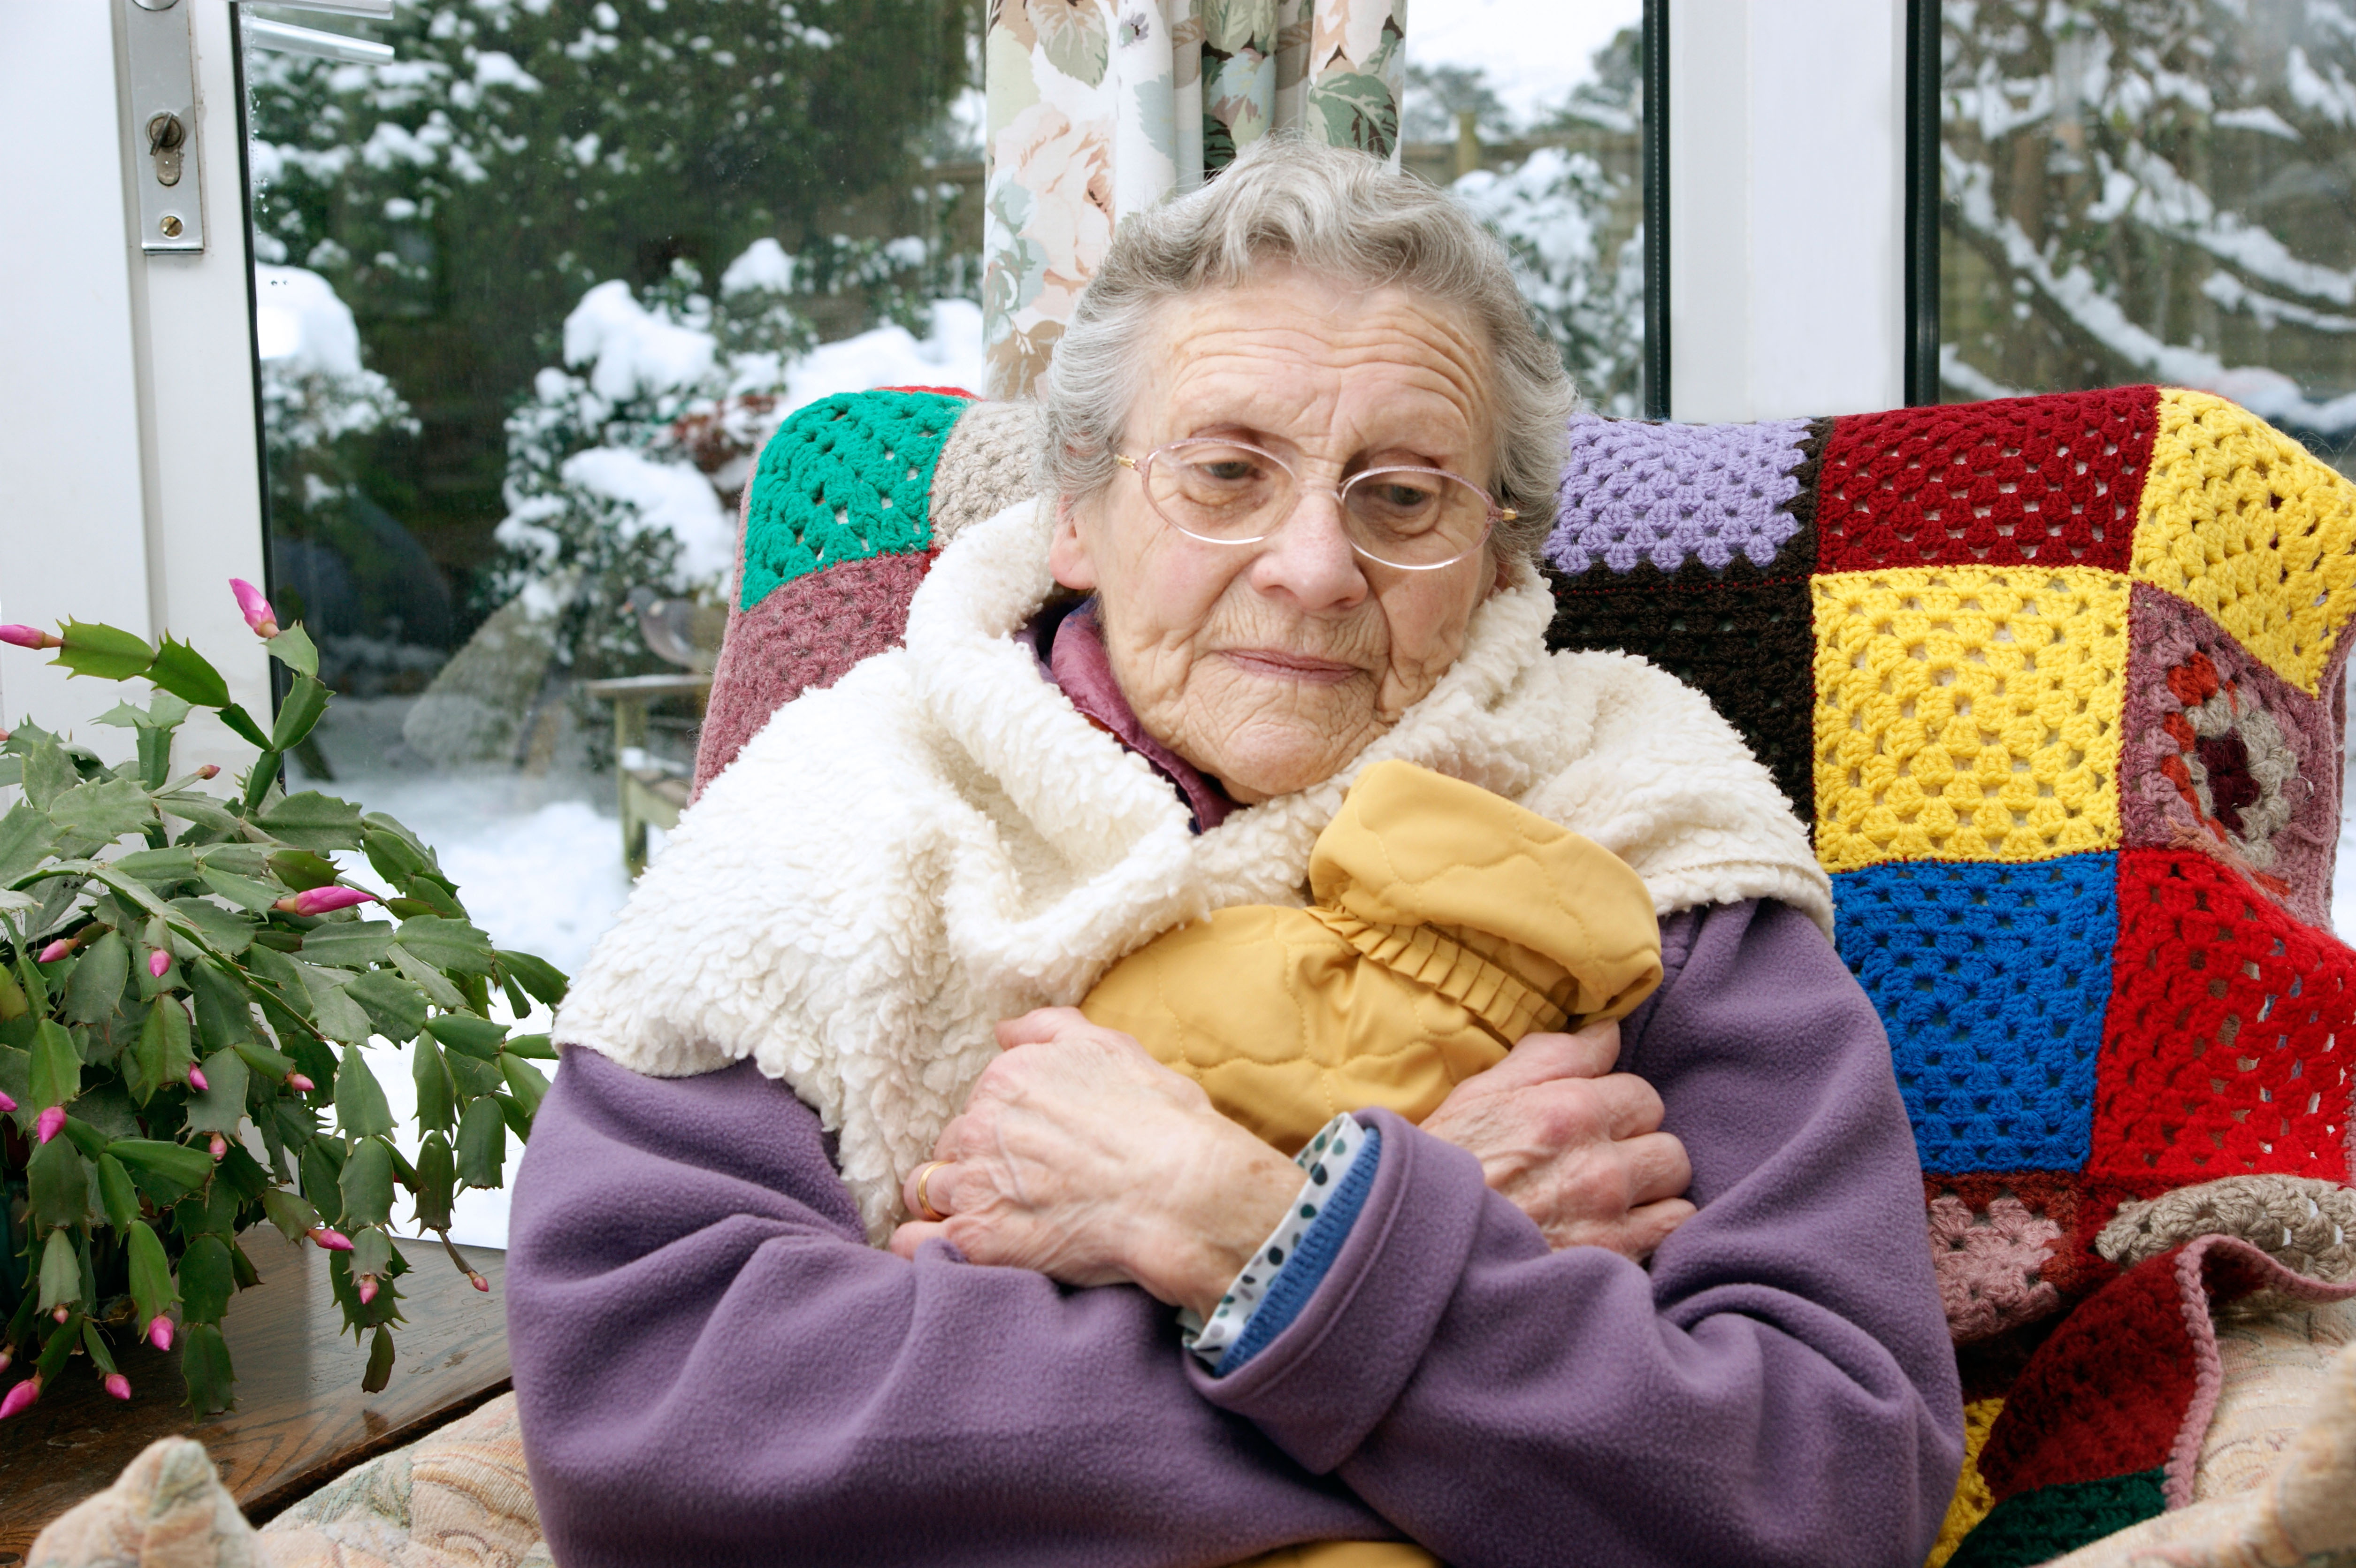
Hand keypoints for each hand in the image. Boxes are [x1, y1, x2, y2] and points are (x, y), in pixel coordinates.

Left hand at [887, 1008, 1299, 1316]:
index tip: (1041, 1149)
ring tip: (992, 1219)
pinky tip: (956, 1250)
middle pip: (953, 1145)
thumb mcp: (1113, 1050)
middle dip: (978, 1164)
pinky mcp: (975, 1241)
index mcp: (1008, 1078)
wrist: (1183, 1193)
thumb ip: (1050, 1029)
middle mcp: (979, 1126)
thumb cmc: (1161, 1122)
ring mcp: (973, 1185)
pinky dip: (925, 1246)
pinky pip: (913, 1244)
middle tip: (1024, 1188)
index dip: (1010, 1128)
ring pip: (926, 1189)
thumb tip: (1003, 1029)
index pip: (983, 1102)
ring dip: (949, 1202)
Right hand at [1419, 1021, 1693, 1260]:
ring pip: (1674, 1186)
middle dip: (1636, 1147)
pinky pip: (1671, 1232)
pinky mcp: (1613, 1264)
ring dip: (1648, 1189)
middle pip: (1666, 1141)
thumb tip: (1607, 1032)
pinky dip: (1651, 1229)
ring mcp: (1610, 1220)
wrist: (1416, 1250)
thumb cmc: (1440, 1165)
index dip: (1614, 1105)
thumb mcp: (1479, 1096)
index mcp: (1567, 1111)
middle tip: (1596, 1161)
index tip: (1587, 1123)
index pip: (1640, 1092)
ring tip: (1606, 1198)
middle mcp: (1598, 1165)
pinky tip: (1613, 1230)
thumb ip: (1550, 1056)